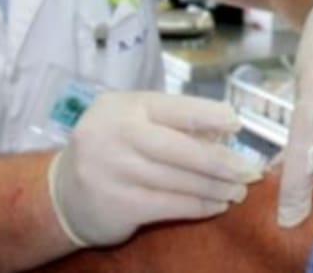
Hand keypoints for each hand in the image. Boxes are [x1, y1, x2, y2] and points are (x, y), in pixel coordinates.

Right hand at [48, 91, 261, 246]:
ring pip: (179, 181)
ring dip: (215, 188)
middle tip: (250, 170)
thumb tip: (224, 131)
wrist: (62, 193)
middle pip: (181, 149)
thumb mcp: (131, 122)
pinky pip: (169, 206)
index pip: (175, 108)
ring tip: (238, 191)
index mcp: (123, 106)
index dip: (210, 115)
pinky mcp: (117, 205)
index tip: (238, 124)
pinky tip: (215, 205)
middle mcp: (116, 135)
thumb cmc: (111, 149)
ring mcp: (114, 171)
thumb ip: (170, 122)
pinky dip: (198, 206)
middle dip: (222, 161)